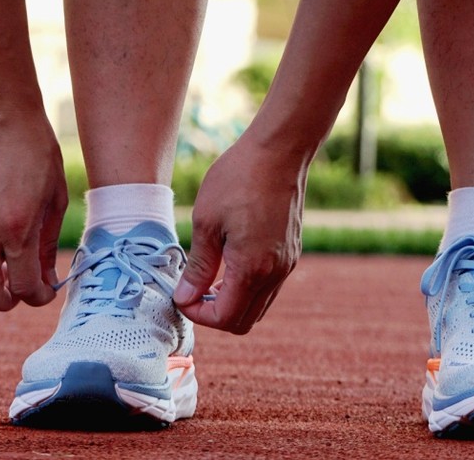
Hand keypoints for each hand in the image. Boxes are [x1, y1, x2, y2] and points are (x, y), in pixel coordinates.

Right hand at [0, 109, 68, 310]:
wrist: (0, 116)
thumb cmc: (37, 152)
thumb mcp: (55, 198)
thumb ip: (47, 245)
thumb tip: (46, 281)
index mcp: (19, 227)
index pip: (24, 288)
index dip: (38, 298)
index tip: (44, 291)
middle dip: (6, 303)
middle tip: (19, 290)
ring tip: (2, 268)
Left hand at [173, 132, 304, 333]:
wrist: (279, 152)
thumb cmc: (239, 179)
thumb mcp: (206, 221)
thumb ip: (198, 266)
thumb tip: (184, 297)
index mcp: (252, 268)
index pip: (224, 318)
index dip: (197, 314)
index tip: (181, 293)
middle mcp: (275, 273)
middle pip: (243, 322)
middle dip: (214, 314)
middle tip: (193, 291)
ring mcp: (287, 264)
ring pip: (258, 307)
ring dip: (232, 302)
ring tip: (209, 277)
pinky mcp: (292, 252)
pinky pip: (269, 287)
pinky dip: (248, 288)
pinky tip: (230, 262)